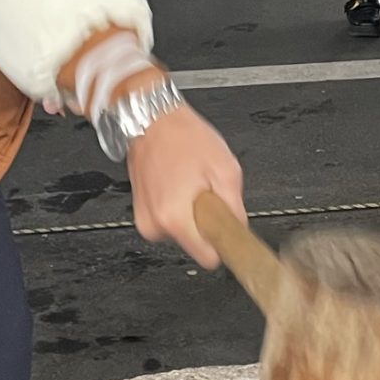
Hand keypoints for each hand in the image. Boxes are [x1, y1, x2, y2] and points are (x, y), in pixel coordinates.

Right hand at [125, 100, 244, 265]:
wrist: (151, 119)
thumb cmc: (184, 137)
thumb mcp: (226, 169)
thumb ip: (235, 208)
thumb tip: (238, 231)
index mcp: (175, 218)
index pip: (208, 259)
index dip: (222, 244)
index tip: (226, 231)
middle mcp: (155, 224)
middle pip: (196, 244)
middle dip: (205, 223)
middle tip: (205, 193)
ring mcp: (145, 220)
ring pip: (183, 233)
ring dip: (191, 213)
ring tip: (189, 183)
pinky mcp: (141, 213)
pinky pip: (170, 222)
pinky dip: (177, 207)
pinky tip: (177, 184)